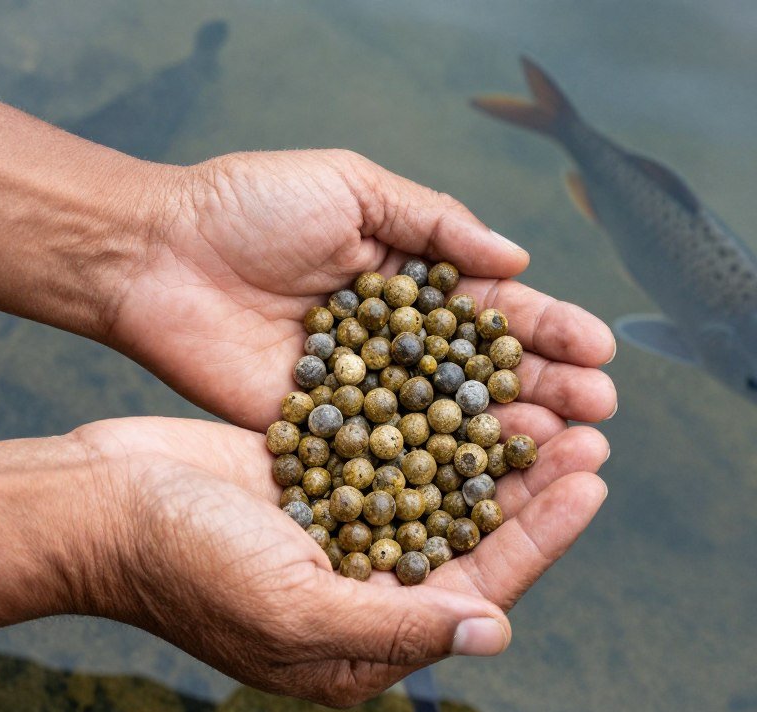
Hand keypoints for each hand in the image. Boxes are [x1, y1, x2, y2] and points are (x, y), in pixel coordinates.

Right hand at [73, 413, 608, 706]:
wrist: (103, 505)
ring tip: (548, 405)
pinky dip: (437, 424)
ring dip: (492, 449)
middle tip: (590, 431)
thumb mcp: (292, 609)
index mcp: (363, 637)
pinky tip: (473, 389)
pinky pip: (397, 451)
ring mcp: (342, 528)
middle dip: (531, 486)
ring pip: (441, 488)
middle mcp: (362, 586)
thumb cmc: (185, 566)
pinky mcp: (320, 476)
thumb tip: (494, 632)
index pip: (477, 588)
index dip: (540, 537)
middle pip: (471, 535)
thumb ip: (394, 627)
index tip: (591, 483)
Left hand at [107, 150, 616, 430]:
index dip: (547, 329)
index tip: (599, 348)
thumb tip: (516, 261)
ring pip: (446, 420)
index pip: (492, 310)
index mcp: (407, 278)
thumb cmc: (248, 207)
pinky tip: (486, 482)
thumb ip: (434, 222)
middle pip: (482, 372)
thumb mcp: (350, 186)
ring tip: (569, 446)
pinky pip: (387, 453)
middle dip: (545, 388)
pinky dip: (434, 468)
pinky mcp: (321, 431)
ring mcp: (361, 391)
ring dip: (508, 435)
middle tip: (601, 411)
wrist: (155, 255)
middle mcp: (394, 341)